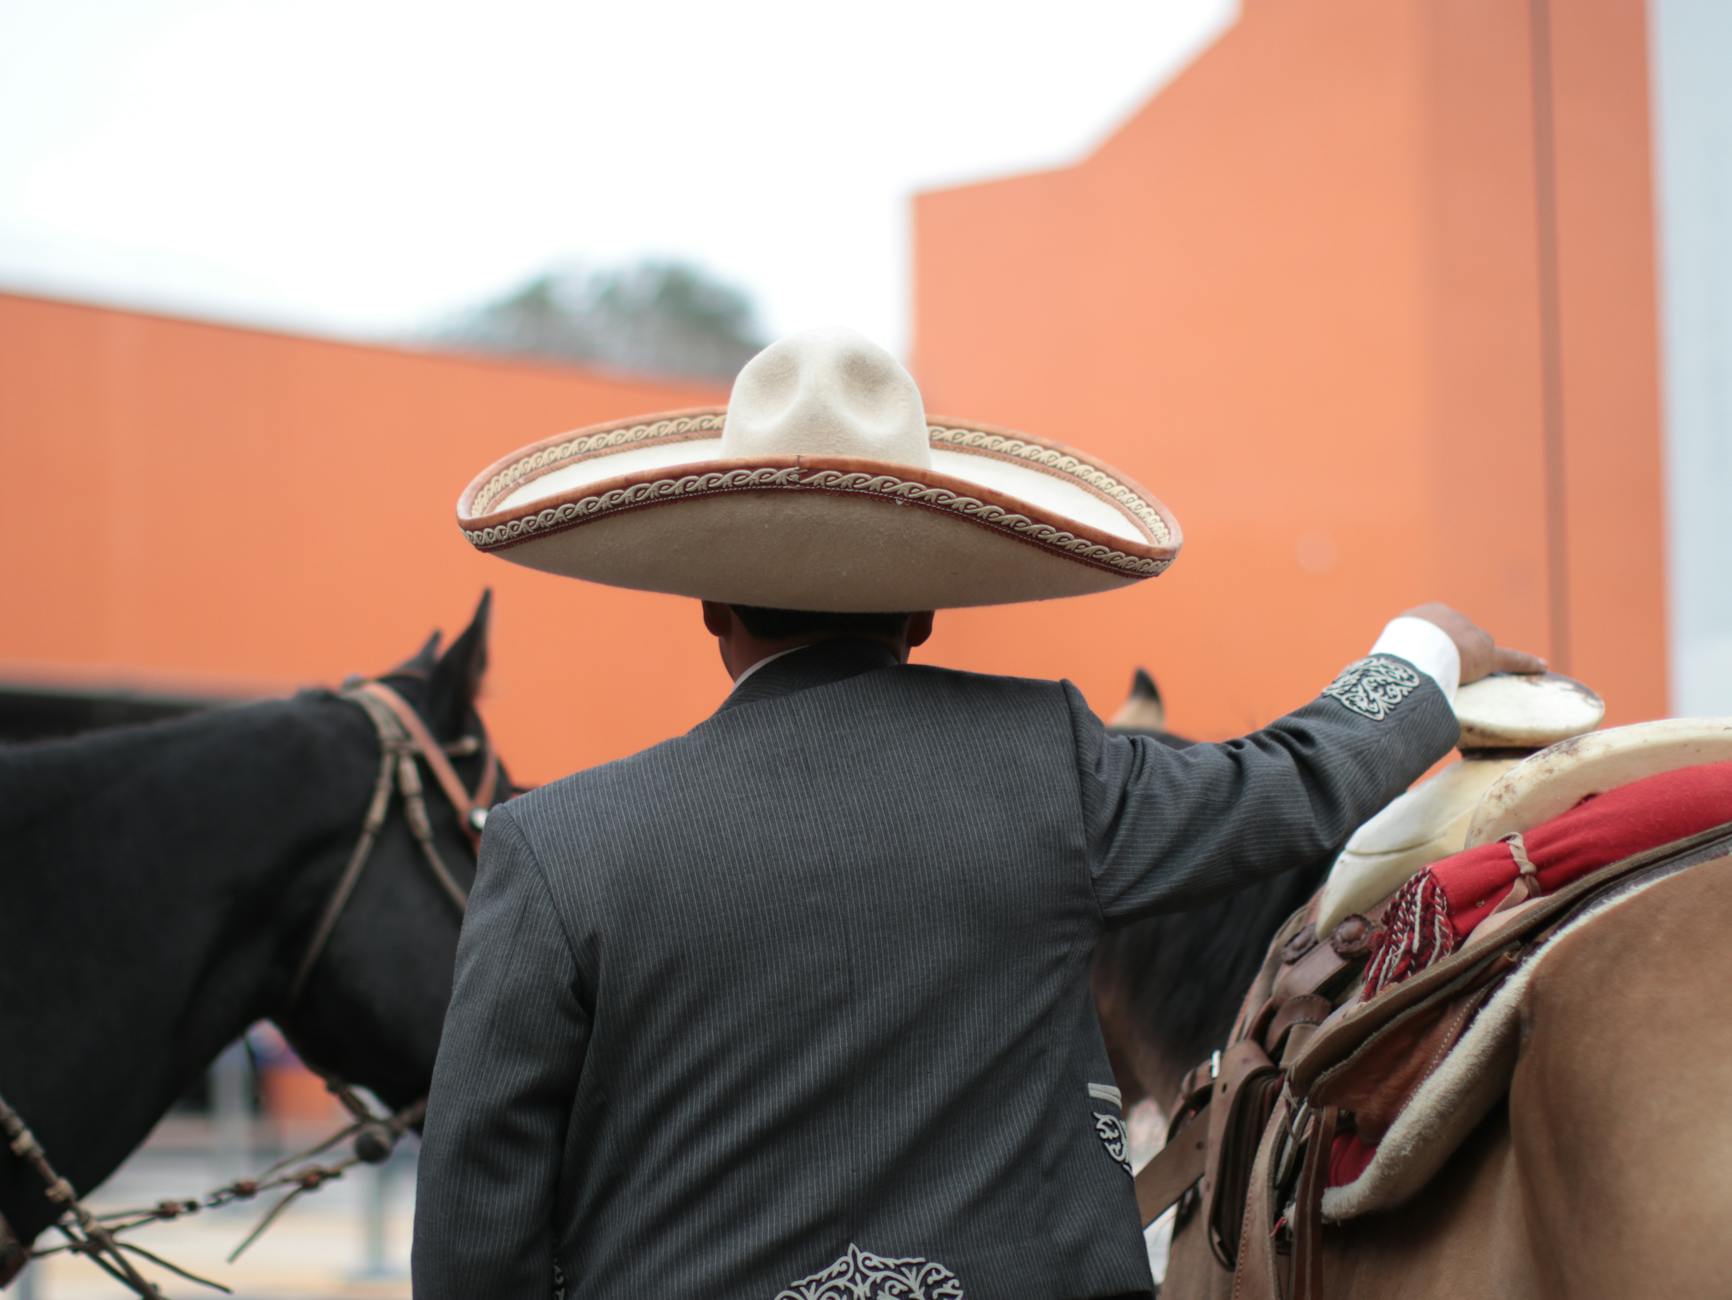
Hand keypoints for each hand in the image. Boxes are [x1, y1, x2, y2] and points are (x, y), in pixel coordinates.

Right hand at [1401, 602, 1546, 685]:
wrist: (1414, 651)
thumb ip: (1394, 655)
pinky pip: (1509, 659)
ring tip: (1455, 679)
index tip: (1422, 661)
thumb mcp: (1387, 647)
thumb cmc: (1393, 653)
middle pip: (1457, 640)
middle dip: (1451, 655)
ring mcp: (1472, 635)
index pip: (1435, 630)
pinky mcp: (1487, 655)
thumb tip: (1381, 677)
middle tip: (1433, 673)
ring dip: (1470, 664)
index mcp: (1426, 612)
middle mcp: (1453, 618)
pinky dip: (1526, 664)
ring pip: (1477, 651)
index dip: (1430, 648)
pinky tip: (1542, 667)